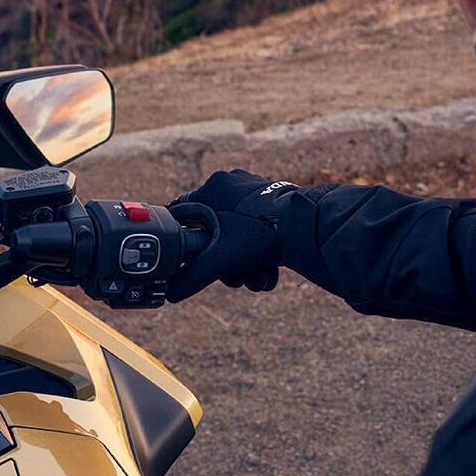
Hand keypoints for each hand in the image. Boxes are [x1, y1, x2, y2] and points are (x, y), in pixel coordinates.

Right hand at [166, 169, 298, 300]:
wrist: (306, 227)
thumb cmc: (259, 237)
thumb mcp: (219, 262)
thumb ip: (190, 278)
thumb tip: (169, 293)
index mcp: (210, 189)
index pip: (183, 217)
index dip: (188, 243)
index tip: (199, 260)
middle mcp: (229, 182)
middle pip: (214, 231)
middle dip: (227, 262)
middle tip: (238, 277)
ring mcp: (253, 187)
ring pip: (237, 232)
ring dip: (247, 261)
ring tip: (259, 276)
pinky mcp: (273, 196)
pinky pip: (257, 226)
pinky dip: (261, 249)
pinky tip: (271, 267)